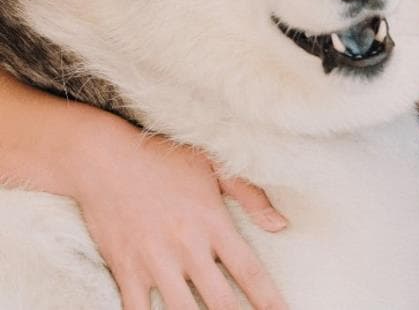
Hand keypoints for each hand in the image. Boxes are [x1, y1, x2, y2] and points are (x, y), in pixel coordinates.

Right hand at [69, 119, 288, 309]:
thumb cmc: (163, 158)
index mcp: (213, 224)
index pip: (249, 272)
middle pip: (220, 302)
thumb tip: (281, 225)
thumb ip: (251, 196)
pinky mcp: (125, 270)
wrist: (103, 158)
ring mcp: (154, 262)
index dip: (269, 300)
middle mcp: (187, 248)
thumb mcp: (214, 166)